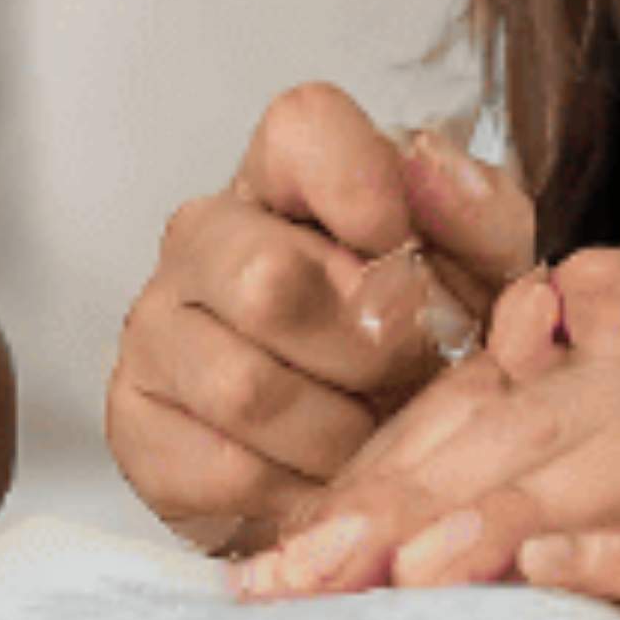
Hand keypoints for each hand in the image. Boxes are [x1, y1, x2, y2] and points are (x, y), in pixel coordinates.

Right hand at [107, 85, 538, 557]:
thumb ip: (479, 214)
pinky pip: (221, 468)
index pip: (302, 128)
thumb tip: (428, 171)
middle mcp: (204, 233)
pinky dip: (297, 491)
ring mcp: (157, 325)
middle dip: (369, 349)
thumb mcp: (483, 273)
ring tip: (373, 435)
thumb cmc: (421, 339)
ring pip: (247, 389)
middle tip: (408, 373)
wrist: (367, 451)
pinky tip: (323, 475)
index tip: (405, 250)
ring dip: (340, 435)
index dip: (364, 189)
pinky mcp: (136, 420)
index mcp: (287, 172)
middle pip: (268, 276)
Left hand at [235, 214, 619, 619]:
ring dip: (492, 518)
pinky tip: (562, 572)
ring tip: (389, 573)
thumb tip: (486, 549)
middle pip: (524, 432)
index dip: (382, 484)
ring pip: (613, 464)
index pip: (496, 418)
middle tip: (288, 582)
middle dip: (393, 510)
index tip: (279, 560)